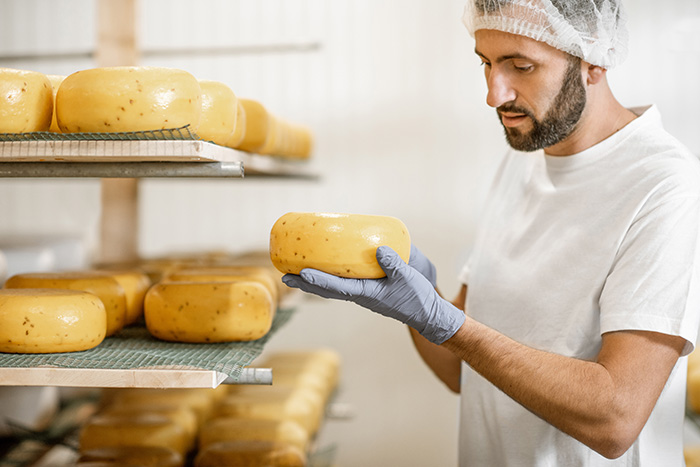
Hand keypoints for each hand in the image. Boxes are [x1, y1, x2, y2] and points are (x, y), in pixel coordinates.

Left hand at [282, 246, 464, 344]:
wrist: (427, 313)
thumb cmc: (417, 298)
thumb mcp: (407, 277)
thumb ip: (393, 263)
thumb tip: (379, 249)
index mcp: (366, 294)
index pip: (336, 287)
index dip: (317, 280)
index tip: (300, 273)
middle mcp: (359, 295)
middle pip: (326, 289)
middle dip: (305, 282)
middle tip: (284, 276)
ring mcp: (362, 293)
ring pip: (332, 287)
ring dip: (313, 281)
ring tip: (296, 273)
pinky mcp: (368, 290)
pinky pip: (343, 283)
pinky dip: (329, 278)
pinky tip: (325, 269)